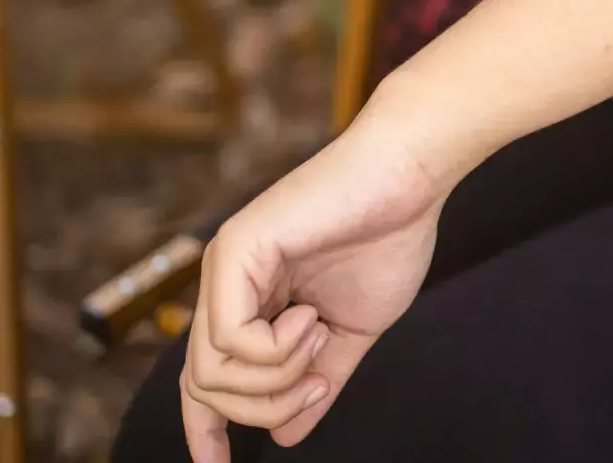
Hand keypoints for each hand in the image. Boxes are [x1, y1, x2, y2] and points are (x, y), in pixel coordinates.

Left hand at [178, 116, 456, 461]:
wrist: (409, 177)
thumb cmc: (388, 237)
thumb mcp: (351, 331)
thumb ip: (319, 380)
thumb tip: (286, 435)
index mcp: (250, 298)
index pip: (205, 377)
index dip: (205, 430)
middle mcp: (224, 282)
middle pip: (204, 386)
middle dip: (264, 408)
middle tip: (322, 380)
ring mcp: (224, 266)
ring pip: (211, 372)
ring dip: (277, 380)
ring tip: (319, 337)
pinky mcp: (234, 251)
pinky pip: (231, 341)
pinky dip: (277, 350)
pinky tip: (311, 316)